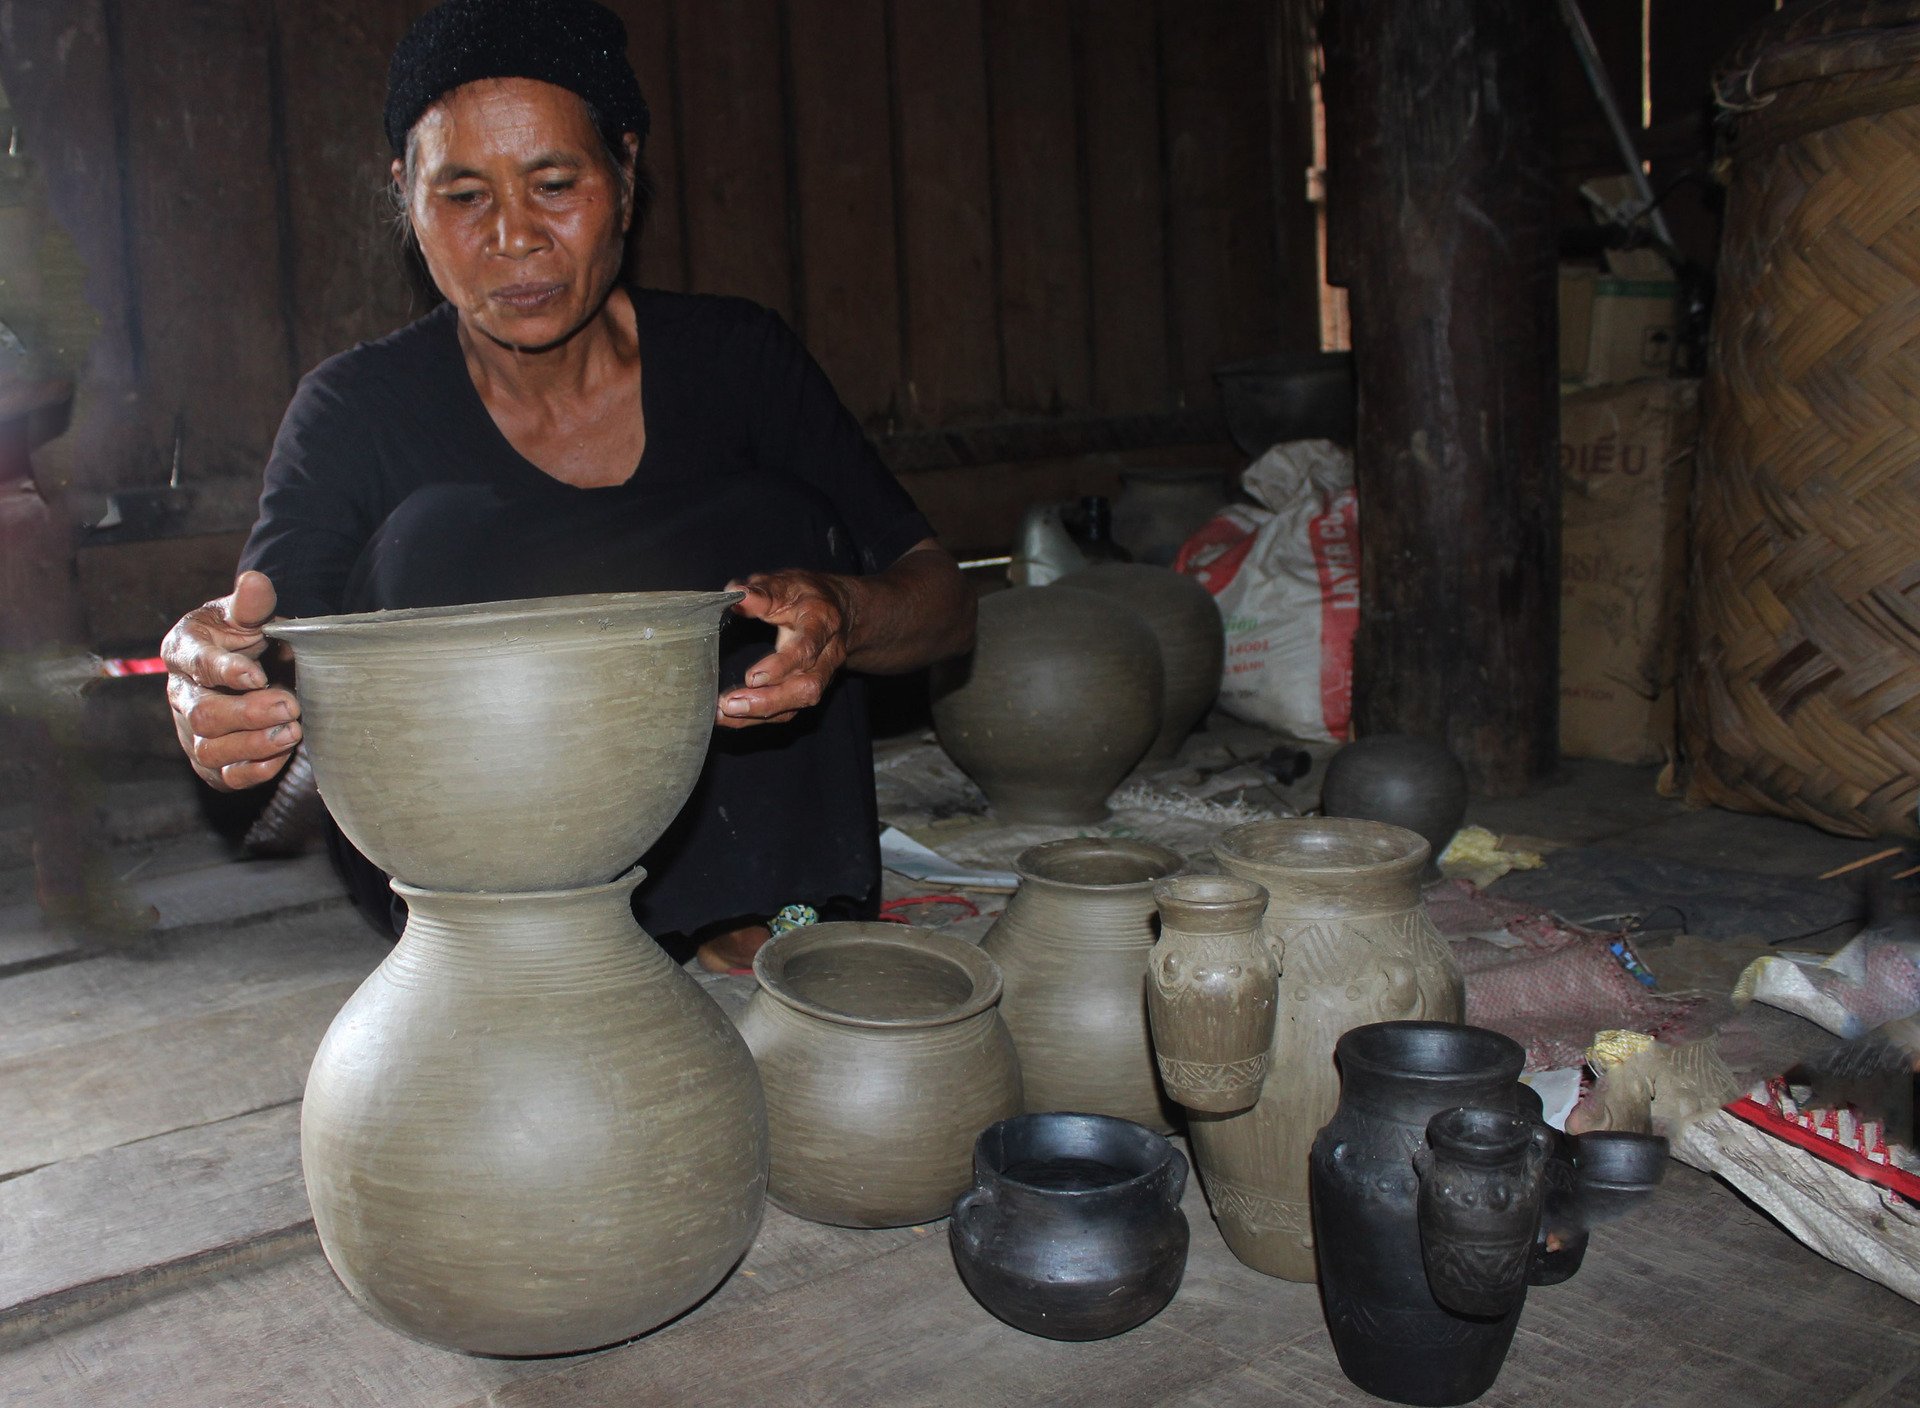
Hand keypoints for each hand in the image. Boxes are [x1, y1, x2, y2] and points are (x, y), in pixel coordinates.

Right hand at [163, 570, 301, 789]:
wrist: (250, 665)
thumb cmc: (243, 637)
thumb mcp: (245, 614)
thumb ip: (251, 603)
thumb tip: (255, 581)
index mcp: (183, 651)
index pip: (195, 663)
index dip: (225, 671)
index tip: (258, 675)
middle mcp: (181, 695)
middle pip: (203, 715)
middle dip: (248, 714)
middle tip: (291, 706)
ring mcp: (192, 732)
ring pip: (210, 751)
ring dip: (254, 745)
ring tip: (293, 732)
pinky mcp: (211, 762)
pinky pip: (225, 777)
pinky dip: (254, 770)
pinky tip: (282, 754)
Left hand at [717, 569, 854, 728]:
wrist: (837, 612)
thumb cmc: (805, 596)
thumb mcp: (786, 584)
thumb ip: (762, 591)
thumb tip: (736, 595)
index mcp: (822, 623)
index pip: (806, 649)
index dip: (782, 666)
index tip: (752, 677)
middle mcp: (828, 655)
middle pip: (806, 687)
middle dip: (768, 700)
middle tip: (729, 703)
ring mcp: (822, 676)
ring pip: (798, 703)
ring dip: (761, 712)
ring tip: (725, 713)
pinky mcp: (809, 690)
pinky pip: (788, 711)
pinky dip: (758, 717)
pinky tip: (730, 717)